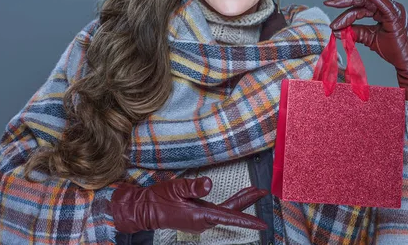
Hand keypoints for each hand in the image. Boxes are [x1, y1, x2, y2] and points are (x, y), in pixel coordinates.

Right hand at [110, 176, 267, 233]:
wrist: (145, 209)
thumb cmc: (159, 199)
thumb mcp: (176, 188)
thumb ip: (193, 186)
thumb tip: (210, 183)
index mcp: (200, 215)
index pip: (229, 217)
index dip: (248, 220)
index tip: (262, 224)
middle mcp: (203, 221)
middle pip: (231, 211)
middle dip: (248, 201)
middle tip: (263, 192)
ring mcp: (201, 220)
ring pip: (225, 211)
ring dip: (239, 202)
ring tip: (254, 191)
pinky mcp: (197, 217)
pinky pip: (217, 211)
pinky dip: (228, 204)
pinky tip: (234, 199)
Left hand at [323, 0, 407, 100]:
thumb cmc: (394, 51)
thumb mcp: (370, 39)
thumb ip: (357, 32)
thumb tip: (338, 31)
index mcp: (384, 11)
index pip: (362, 2)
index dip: (345, 2)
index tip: (329, 4)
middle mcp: (389, 6)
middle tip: (328, 2)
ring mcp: (394, 8)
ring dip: (349, 0)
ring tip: (332, 9)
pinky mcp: (395, 14)